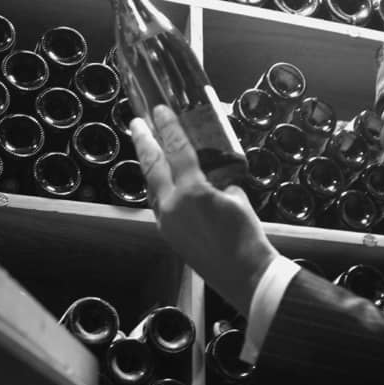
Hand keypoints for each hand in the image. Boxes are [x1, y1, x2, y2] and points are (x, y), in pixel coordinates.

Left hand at [128, 105, 278, 314]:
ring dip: (148, 165)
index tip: (159, 109)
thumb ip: (219, 181)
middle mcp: (172, 204)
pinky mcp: (168, 234)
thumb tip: (210, 177)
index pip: (177, 150)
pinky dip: (158, 187)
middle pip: (152, 166)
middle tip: (136, 122)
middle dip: (143, 141)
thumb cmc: (247, 236)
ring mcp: (167, 221)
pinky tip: (161, 181)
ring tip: (146, 148)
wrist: (243, 275)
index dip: (168, 127)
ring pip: (151, 186)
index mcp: (193, 191)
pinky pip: (158, 203)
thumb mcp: (237, 198)